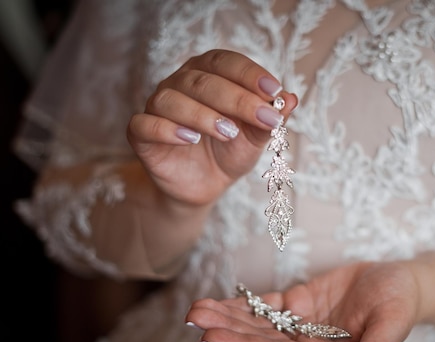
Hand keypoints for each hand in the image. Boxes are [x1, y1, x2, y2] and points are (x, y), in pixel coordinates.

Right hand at [127, 49, 297, 207]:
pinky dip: (166, 130)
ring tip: (228, 133)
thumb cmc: (230, 151)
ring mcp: (158, 107)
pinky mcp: (141, 134)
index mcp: (209, 73)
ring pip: (171, 99)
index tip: (274, 91)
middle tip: (264, 118)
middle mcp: (180, 84)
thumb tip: (291, 99)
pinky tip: (190, 139)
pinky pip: (144, 124)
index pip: (226, 62)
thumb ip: (271, 118)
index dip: (249, 74)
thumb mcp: (256, 137)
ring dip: (202, 114)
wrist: (205, 185)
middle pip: (202, 80)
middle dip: (237, 99)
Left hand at [185, 261, 420, 341]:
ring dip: (228, 317)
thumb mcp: (392, 325)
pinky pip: (266, 305)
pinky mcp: (298, 304)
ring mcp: (300, 325)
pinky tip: (220, 301)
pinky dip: (243, 304)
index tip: (213, 338)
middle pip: (259, 340)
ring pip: (258, 324)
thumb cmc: (400, 304)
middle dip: (227, 330)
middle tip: (194, 317)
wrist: (401, 282)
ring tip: (197, 309)